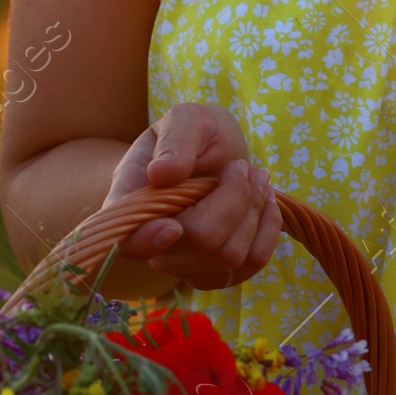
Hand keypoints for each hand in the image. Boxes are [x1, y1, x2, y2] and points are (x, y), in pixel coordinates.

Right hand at [103, 103, 282, 289]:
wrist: (210, 153)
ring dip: (255, 209)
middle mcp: (151, 246)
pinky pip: (251, 263)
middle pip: (202, 239)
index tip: (173, 226)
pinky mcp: (214, 274)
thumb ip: (175, 139)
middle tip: (242, 166)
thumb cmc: (192, 135)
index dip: (147, 241)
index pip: (127, 242)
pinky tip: (264, 201)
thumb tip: (162, 173)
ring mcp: (183, 266)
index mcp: (129, 207)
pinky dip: (268, 228)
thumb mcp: (185, 119)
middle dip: (236, 197)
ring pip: (231, 255)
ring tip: (255, 177)